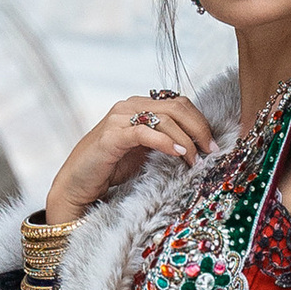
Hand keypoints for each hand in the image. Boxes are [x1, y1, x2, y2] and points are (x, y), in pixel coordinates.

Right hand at [43, 91, 213, 229]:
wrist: (77, 185)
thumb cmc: (110, 170)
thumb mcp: (145, 152)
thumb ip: (166, 143)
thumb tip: (198, 148)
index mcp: (139, 106)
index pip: (180, 104)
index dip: (200, 122)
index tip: (213, 145)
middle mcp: (129, 106)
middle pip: (177, 107)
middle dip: (199, 129)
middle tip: (211, 151)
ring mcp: (119, 118)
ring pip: (165, 118)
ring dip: (186, 139)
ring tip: (196, 159)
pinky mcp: (111, 136)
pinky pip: (145, 132)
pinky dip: (166, 142)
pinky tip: (178, 155)